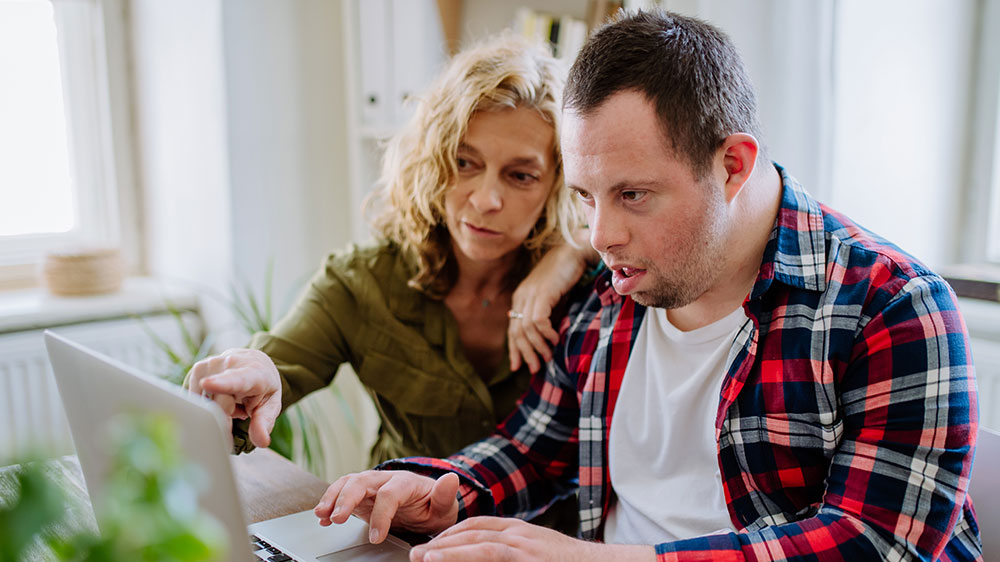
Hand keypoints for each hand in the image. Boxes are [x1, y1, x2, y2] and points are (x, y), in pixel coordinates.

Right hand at [185, 348, 281, 447]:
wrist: (253, 362)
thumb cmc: (262, 386)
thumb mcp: (270, 404)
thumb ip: (264, 423)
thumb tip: (261, 442)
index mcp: (251, 373)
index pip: (235, 380)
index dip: (221, 384)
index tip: (207, 383)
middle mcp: (229, 364)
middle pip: (217, 404)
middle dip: (226, 417)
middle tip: (241, 411)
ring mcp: (211, 365)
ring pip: (205, 403)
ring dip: (216, 410)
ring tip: (230, 400)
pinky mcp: (198, 370)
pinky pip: (197, 400)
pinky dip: (207, 404)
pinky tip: (218, 397)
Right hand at [313, 470, 458, 543]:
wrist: (427, 505)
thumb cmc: (435, 506)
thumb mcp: (444, 505)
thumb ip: (445, 495)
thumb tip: (451, 478)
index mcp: (406, 482)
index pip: (389, 494)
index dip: (381, 514)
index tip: (376, 537)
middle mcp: (385, 479)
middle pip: (361, 481)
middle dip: (346, 498)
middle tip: (336, 518)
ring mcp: (371, 486)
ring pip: (348, 483)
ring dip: (333, 497)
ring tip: (322, 514)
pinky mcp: (362, 496)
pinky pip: (342, 494)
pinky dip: (331, 504)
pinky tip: (323, 519)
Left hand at [408, 517, 655, 561]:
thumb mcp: (542, 556)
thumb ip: (519, 555)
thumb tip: (497, 558)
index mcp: (523, 531)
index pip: (480, 525)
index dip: (454, 533)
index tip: (434, 545)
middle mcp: (521, 533)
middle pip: (473, 531)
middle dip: (443, 540)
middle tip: (417, 553)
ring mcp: (525, 545)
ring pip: (476, 541)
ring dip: (445, 549)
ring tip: (421, 557)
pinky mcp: (527, 556)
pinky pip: (490, 555)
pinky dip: (463, 555)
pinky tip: (442, 560)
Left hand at [508, 235, 594, 373]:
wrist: (574, 252)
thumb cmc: (566, 274)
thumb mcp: (551, 296)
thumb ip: (543, 312)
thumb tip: (540, 334)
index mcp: (520, 297)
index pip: (512, 329)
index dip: (514, 349)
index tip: (518, 366)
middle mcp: (522, 297)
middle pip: (516, 331)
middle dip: (524, 353)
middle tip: (535, 368)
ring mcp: (530, 294)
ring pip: (526, 329)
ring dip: (538, 346)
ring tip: (548, 356)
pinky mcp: (542, 294)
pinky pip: (538, 321)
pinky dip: (546, 333)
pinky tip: (555, 339)